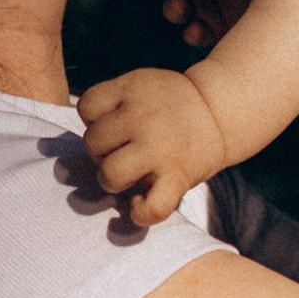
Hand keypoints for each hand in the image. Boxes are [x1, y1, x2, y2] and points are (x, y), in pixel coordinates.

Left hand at [74, 67, 231, 221]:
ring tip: (128, 174)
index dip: (94, 119)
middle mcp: (143, 118)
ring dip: (112, 179)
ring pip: (110, 175)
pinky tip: (139, 201)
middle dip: (101, 150)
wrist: (219, 112)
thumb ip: (107, 102)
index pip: (87, 107)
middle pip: (92, 143)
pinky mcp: (177, 177)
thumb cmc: (169, 104)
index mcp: (132, 90)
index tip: (114, 121)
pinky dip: (140, 212)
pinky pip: (150, 208)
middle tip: (123, 149)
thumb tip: (79, 149)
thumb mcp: (137, 84)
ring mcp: (160, 150)